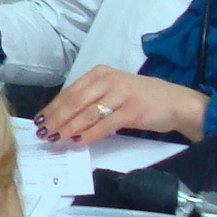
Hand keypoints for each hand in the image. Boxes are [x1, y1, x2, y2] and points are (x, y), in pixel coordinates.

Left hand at [37, 66, 208, 145]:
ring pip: (86, 113)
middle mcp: (108, 80)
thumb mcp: (114, 92)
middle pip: (74, 102)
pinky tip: (77, 142)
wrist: (178, 102)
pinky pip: (104, 125)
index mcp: (100, 73)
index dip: (52, 107)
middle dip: (55, 119)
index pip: (70, 91)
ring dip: (67, 129)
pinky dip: (88, 134)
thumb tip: (64, 118)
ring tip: (55, 140)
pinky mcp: (131, 110)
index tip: (39, 121)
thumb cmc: (143, 99)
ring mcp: (120, 94)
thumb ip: (92, 100)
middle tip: (42, 134)